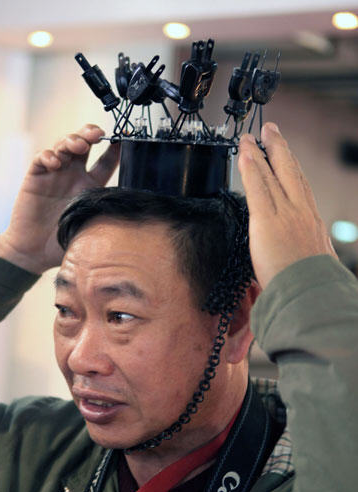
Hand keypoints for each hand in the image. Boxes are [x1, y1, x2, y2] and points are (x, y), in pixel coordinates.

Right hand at [0, 124, 119, 272]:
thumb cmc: (61, 243)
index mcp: (90, 186)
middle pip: (84, 144)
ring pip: (63, 145)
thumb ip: (102, 213)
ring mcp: (54, 174)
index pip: (105, 162)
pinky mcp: (35, 177)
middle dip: (90, 133)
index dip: (114, 149)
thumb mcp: (88, 227)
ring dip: (71, 140)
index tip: (123, 140)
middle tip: (97, 134)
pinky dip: (49, 155)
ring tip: (78, 146)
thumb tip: (126, 204)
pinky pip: (42, 158)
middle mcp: (73, 175)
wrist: (33, 253)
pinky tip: (55, 163)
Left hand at [238, 122, 336, 289]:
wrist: (312, 293)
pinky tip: (244, 155)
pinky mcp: (268, 221)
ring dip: (259, 152)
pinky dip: (251, 169)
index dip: (291, 167)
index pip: (300, 186)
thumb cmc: (312, 285)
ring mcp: (286, 214)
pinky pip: (258, 189)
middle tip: (269, 130)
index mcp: (311, 221)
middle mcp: (301, 212)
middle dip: (278, 147)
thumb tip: (296, 254)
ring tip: (249, 138)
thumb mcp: (313, 262)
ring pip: (272, 174)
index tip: (284, 153)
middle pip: (290, 171)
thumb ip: (303, 251)